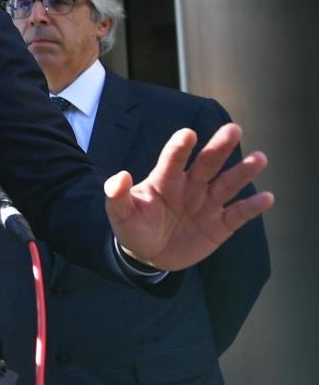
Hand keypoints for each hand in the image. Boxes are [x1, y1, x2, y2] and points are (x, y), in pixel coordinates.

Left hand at [105, 123, 273, 271]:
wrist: (147, 255)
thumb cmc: (133, 228)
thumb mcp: (120, 214)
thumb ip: (117, 196)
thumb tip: (119, 177)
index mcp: (165, 180)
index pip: (173, 160)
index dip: (180, 147)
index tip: (188, 134)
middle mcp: (190, 186)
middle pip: (207, 164)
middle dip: (219, 147)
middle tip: (233, 129)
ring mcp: (206, 204)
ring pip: (228, 184)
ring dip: (243, 172)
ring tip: (259, 158)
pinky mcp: (220, 224)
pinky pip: (239, 214)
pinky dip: (252, 207)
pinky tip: (267, 198)